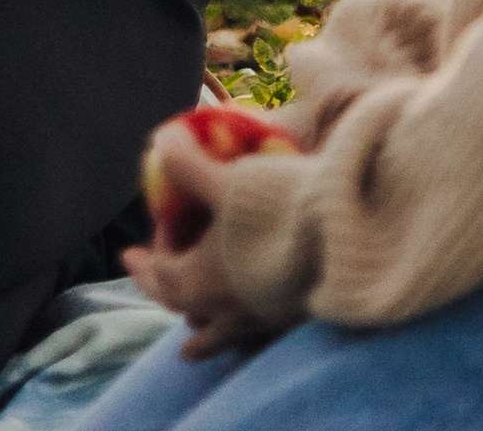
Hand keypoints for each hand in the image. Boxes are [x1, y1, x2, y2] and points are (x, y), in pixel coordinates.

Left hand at [121, 125, 278, 363]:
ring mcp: (256, 321)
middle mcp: (223, 311)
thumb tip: (161, 139)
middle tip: (135, 264)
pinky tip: (239, 342)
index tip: (168, 208)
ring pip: (213, 332)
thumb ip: (186, 162)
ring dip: (195, 323)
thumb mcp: (227, 180)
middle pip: (178, 301)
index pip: (163, 266)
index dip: (158, 236)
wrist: (347, 242)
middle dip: (155, 281)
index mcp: (199, 281)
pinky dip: (234, 342)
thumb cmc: (279, 211)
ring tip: (187, 343)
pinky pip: (247, 339)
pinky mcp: (287, 320)